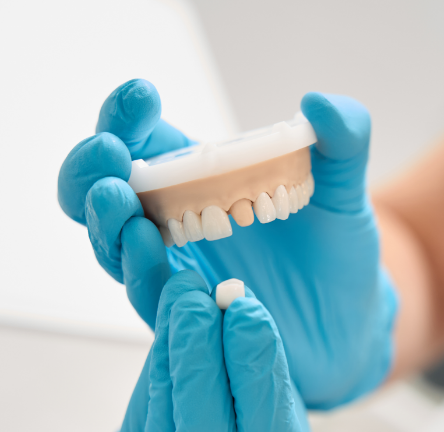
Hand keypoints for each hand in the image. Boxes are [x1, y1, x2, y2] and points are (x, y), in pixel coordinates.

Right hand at [58, 79, 397, 409]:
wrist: (351, 322)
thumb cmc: (337, 251)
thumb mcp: (345, 191)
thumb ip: (344, 140)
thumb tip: (319, 103)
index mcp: (201, 179)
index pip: (145, 141)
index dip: (128, 117)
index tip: (142, 97)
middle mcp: (175, 223)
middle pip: (104, 192)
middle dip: (92, 170)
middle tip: (109, 153)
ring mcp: (177, 271)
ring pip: (114, 246)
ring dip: (107, 220)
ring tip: (117, 198)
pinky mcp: (189, 317)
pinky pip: (151, 296)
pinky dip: (141, 271)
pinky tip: (147, 246)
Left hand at [92, 271, 319, 431]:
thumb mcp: (289, 426)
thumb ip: (262, 379)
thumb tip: (230, 308)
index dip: (256, 377)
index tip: (248, 314)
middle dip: (195, 366)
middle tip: (196, 300)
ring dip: (165, 365)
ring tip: (181, 306)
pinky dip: (148, 387)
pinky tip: (165, 349)